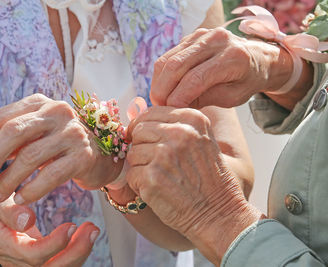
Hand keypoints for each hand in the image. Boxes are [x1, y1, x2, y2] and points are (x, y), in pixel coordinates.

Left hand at [0, 94, 122, 203]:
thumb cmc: (59, 147)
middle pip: (13, 131)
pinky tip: (21, 198)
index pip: (1, 117)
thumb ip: (4, 142)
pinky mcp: (83, 155)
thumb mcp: (32, 138)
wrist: (100, 156)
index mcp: (40, 103)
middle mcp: (57, 111)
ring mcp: (73, 132)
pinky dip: (31, 190)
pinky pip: (50, 175)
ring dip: (8, 180)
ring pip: (30, 156)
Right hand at [0, 184, 98, 266]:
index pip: (31, 255)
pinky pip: (57, 263)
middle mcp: (13, 259)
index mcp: (1, 242)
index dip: (54, 244)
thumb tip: (27, 220)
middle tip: (92, 229)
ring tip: (92, 230)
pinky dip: (74, 252)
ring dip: (79, 252)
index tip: (71, 226)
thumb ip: (9, 210)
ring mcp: (23, 263)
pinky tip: (84, 235)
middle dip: (74, 252)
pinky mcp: (33, 260)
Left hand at [126, 106, 261, 263]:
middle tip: (157, 164)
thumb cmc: (208, 179)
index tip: (148, 140)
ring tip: (162, 177)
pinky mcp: (152, 177)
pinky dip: (139, 185)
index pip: (151, 112)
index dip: (144, 127)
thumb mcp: (200, 140)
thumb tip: (136, 112)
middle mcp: (179, 133)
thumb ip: (174, 125)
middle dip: (142, 147)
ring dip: (141, 167)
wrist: (218, 213)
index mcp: (192, 120)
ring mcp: (164, 155)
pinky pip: (131, 174)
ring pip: (132, 153)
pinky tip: (158, 189)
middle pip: (139, 130)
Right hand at [150, 27, 292, 108]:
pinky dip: (162, 74)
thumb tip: (175, 106)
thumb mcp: (231, 97)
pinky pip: (168, 56)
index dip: (178, 97)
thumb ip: (205, 99)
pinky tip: (164, 88)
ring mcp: (202, 35)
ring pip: (167, 60)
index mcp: (233, 56)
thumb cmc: (245, 81)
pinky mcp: (191, 36)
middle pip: (176, 66)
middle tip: (158, 107)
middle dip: (163, 90)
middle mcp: (216, 40)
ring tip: (159, 100)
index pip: (196, 78)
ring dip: (159, 83)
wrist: (256, 58)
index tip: (169, 111)